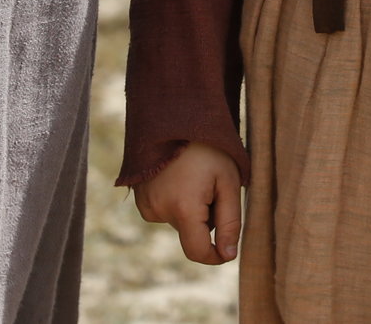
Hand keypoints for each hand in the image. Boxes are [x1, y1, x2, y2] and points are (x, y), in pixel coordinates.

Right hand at [132, 140, 241, 264]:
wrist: (174, 114)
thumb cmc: (208, 147)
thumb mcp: (229, 181)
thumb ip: (230, 222)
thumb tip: (228, 255)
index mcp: (182, 209)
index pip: (197, 252)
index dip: (215, 255)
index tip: (228, 248)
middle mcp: (158, 210)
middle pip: (190, 233)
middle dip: (206, 219)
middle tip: (214, 187)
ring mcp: (145, 204)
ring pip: (179, 222)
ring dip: (191, 209)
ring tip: (195, 177)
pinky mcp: (139, 197)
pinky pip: (165, 211)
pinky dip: (176, 202)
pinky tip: (180, 176)